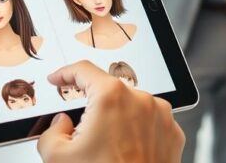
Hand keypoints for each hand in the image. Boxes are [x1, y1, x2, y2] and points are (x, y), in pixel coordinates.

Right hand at [37, 61, 184, 162]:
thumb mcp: (57, 157)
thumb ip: (52, 131)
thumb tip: (61, 124)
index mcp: (111, 98)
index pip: (83, 71)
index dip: (65, 73)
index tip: (59, 79)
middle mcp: (141, 100)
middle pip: (109, 93)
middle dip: (93, 108)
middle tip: (81, 134)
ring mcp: (161, 116)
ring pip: (131, 107)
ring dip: (117, 121)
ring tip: (106, 151)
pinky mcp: (173, 133)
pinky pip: (150, 123)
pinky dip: (136, 132)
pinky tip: (125, 153)